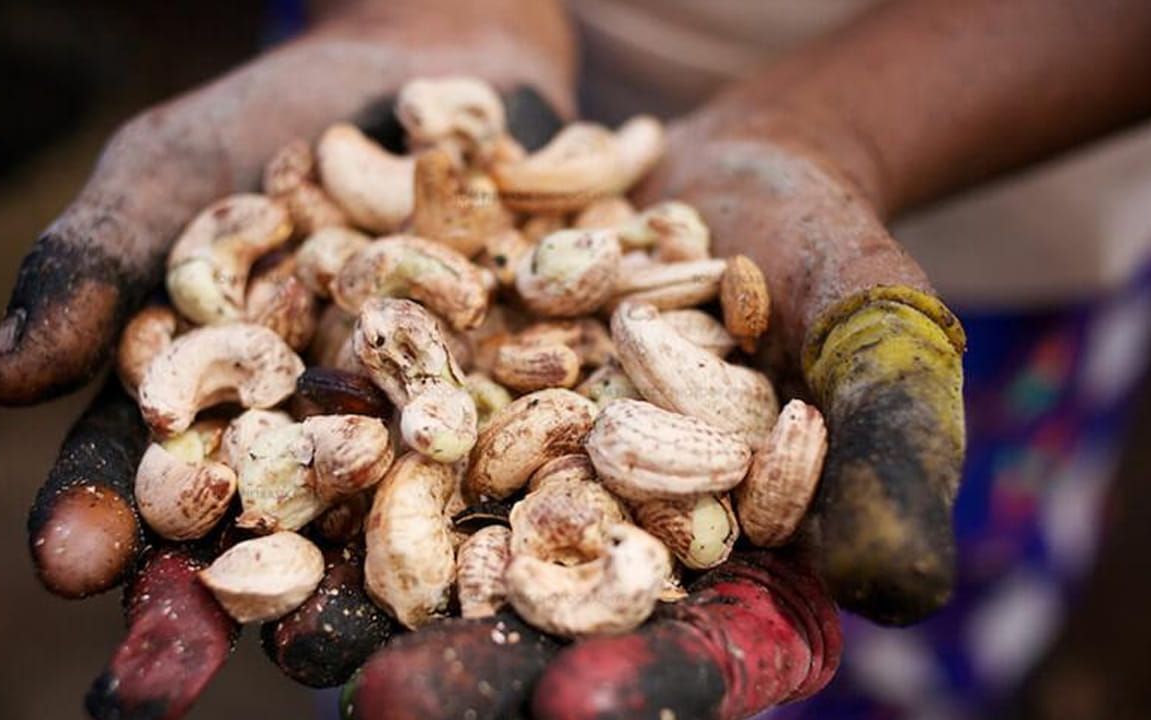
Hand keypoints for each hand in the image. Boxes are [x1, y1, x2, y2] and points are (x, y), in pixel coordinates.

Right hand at [2, 2, 575, 716]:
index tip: (72, 566)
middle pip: (273, 542)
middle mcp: (320, 446)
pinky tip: (523, 552)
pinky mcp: (531, 412)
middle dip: (243, 604)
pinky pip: (531, 466)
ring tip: (372, 643)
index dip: (106, 524)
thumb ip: (99, 267)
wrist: (442, 67)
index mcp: (218, 410)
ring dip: (383, 598)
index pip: (146, 481)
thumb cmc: (280, 115)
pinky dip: (527, 508)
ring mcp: (428, 437)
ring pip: (403, 534)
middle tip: (210, 666)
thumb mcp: (178, 172)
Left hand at [344, 110, 963, 719]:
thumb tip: (898, 587)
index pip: (694, 659)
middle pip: (544, 639)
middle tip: (390, 702)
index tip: (581, 708)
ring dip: (363, 608)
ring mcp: (519, 498)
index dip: (643, 690)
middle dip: (471, 675)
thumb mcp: (878, 339)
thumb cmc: (824, 263)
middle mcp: (609, 559)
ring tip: (290, 628)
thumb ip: (889, 455)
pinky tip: (253, 505)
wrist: (717, 180)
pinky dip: (326, 486)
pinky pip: (384, 467)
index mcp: (730, 580)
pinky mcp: (452, 429)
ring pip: (442, 574)